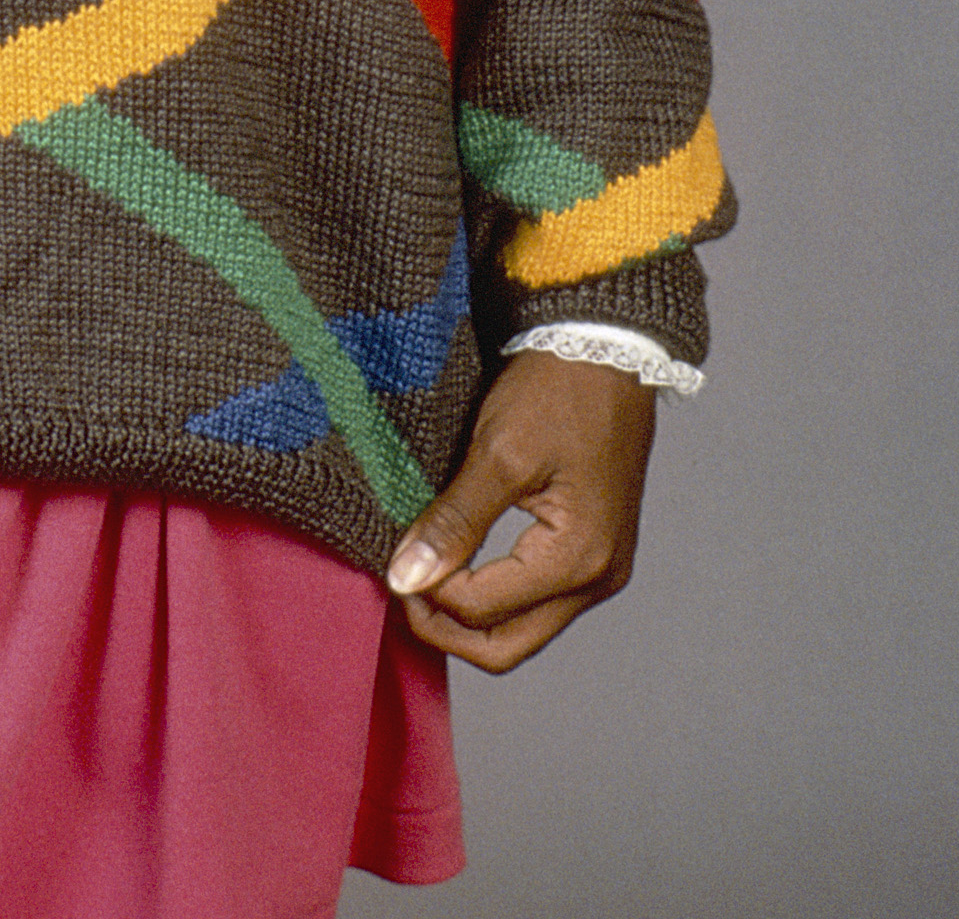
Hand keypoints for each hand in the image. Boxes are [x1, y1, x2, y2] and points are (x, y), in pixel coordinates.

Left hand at [385, 350, 654, 671]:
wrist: (605, 350)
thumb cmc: (558, 392)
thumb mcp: (497, 453)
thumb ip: (453, 522)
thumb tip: (407, 576)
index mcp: (578, 559)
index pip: (483, 610)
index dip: (428, 596)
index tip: (391, 564)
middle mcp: (598, 579)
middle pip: (508, 646)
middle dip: (448, 630)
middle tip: (402, 589)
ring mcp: (602, 570)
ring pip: (523, 630)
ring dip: (470, 616)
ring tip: (425, 576)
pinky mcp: (595, 553)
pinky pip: (540, 601)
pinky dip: (496, 596)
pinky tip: (462, 564)